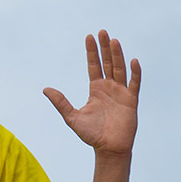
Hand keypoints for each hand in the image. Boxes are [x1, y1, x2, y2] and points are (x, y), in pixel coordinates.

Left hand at [43, 30, 140, 155]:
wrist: (108, 149)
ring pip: (119, 69)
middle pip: (107, 63)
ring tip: (114, 41)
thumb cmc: (91, 135)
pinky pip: (134, 84)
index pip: (94, 66)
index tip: (89, 36)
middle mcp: (109, 87)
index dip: (92, 52)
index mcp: (96, 89)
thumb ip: (61, 103)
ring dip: (117, 55)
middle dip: (105, 48)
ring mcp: (121, 92)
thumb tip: (45, 89)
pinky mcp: (131, 100)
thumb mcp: (72, 117)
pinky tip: (133, 61)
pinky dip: (135, 73)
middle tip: (102, 32)